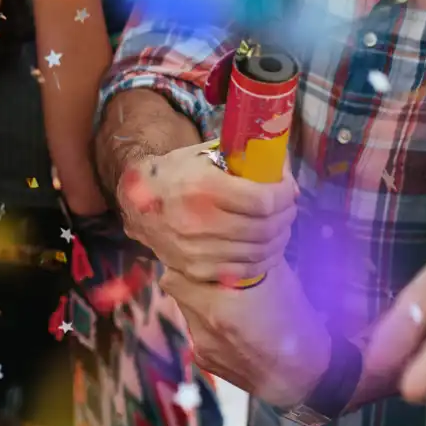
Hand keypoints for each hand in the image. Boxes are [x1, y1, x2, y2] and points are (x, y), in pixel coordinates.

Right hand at [116, 141, 295, 282]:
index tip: (289, 188)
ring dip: (280, 238)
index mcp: (204, 188)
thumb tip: (282, 165)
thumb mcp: (206, 154)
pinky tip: (269, 247)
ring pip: (258, 252)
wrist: (137, 202)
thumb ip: (243, 158)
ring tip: (282, 225)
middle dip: (286, 215)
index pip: (262, 201)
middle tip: (289, 206)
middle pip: (264, 228)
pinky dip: (264, 260)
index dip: (285, 195)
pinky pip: (244, 271)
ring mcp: (197, 251)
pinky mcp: (196, 270)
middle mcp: (199, 222)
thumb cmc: (178, 172)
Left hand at [161, 261, 326, 405]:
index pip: (180, 266)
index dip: (191, 255)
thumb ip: (251, 257)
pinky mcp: (203, 359)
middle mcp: (201, 321)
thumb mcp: (281, 277)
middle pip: (175, 284)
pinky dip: (207, 323)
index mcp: (218, 299)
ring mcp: (199, 342)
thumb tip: (236, 235)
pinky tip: (233, 327)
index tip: (204, 251)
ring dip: (198, 298)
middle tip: (213, 271)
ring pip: (185, 307)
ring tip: (228, 300)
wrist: (302, 378)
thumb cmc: (296, 322)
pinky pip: (196, 330)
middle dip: (191, 274)